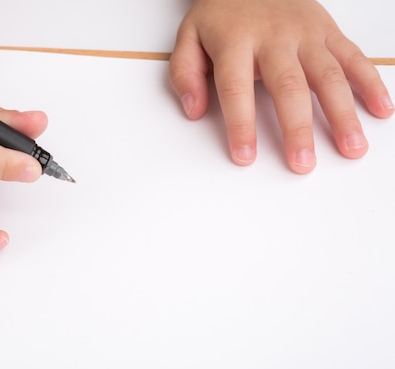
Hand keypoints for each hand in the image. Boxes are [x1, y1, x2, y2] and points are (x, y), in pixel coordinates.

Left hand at [170, 0, 393, 172]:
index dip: (241, 125)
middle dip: (297, 128)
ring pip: (328, 75)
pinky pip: (353, 57)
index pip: (236, 88)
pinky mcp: (328, 30)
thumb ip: (185, 73)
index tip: (245, 156)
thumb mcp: (189, 36)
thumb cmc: (221, 12)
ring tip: (351, 147)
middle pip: (288, 86)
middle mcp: (274, 37)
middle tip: (302, 163)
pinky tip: (381, 110)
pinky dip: (370, 83)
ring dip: (342, 113)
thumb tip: (193, 110)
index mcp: (235, 41)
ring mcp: (305, 33)